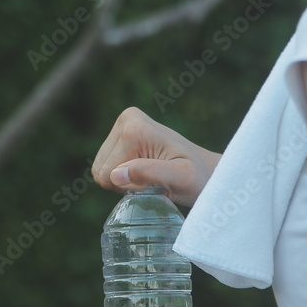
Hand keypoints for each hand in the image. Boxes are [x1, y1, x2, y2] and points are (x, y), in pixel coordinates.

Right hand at [91, 107, 220, 206]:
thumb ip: (150, 173)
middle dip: (124, 182)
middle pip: (101, 169)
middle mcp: (126, 119)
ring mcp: (123, 124)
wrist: (206, 170)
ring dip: (123, 180)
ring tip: (150, 176)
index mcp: (135, 127)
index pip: (107, 173)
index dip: (129, 186)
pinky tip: (143, 171)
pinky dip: (121, 175)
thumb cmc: (198, 178)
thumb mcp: (181, 179)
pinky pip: (104, 165)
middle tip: (154, 180)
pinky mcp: (122, 132)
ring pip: (101, 168)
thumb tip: (116, 174)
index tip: (156, 181)